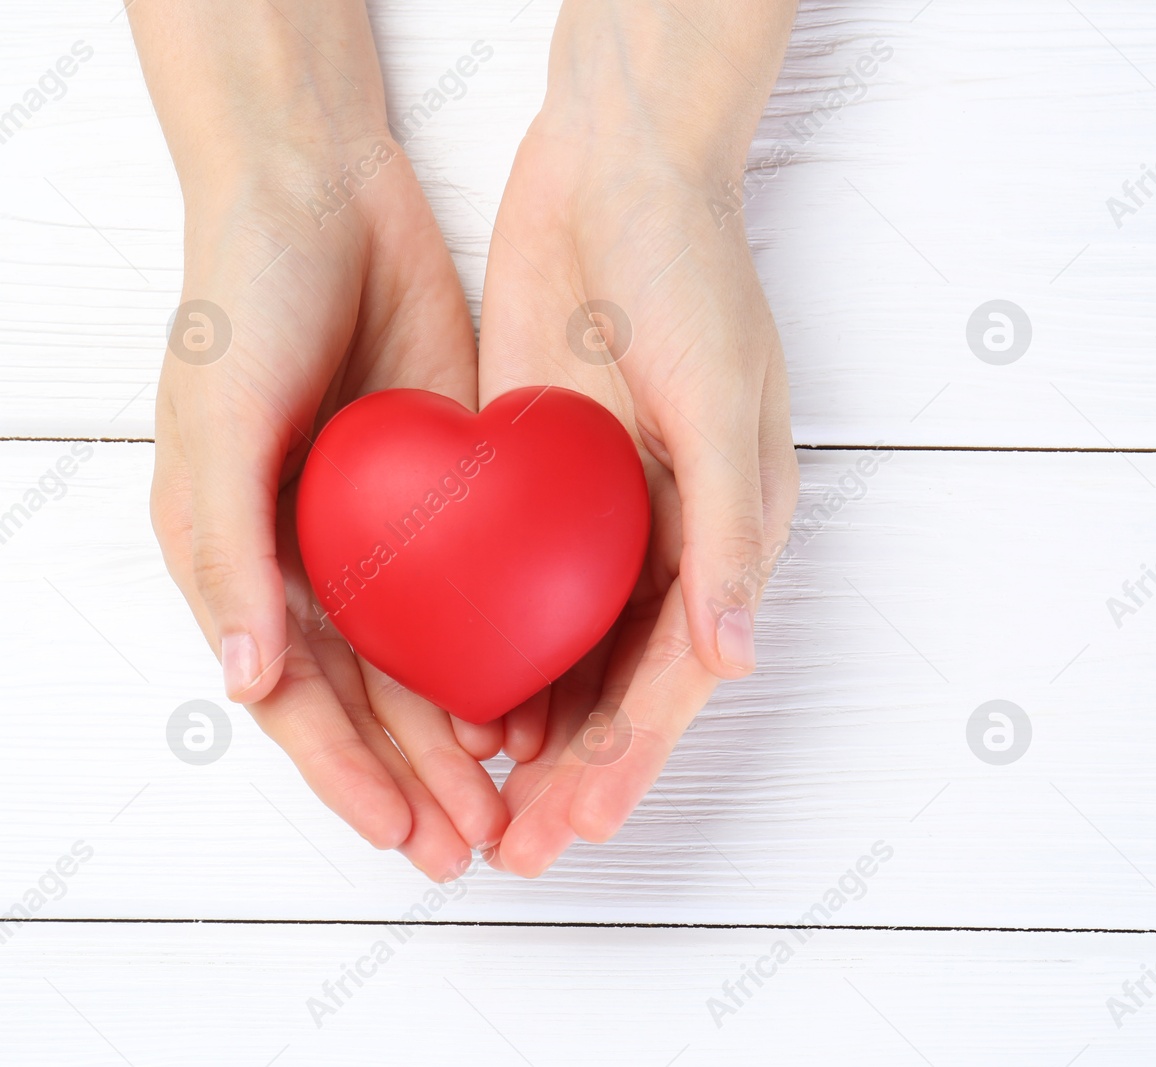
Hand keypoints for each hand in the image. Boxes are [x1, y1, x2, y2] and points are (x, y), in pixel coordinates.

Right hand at [134, 0, 505, 879]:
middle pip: (371, 701)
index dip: (348, 775)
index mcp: (240, 563)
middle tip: (478, 841)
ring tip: (517, 794)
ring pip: (431, 661)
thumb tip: (243, 680)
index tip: (405, 836)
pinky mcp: (448, 489)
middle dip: (420, 778)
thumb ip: (227, 553)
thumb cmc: (242, 303)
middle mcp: (311, 563)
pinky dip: (503, 646)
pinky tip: (543, 690)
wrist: (320, 192)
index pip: (297, 700)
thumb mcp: (219, 423)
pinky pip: (478, 590)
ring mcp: (384, 532)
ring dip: (468, 732)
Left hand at [475, 1, 799, 875]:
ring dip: (537, 733)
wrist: (616, 173)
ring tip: (487, 808)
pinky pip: (520, 593)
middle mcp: (673, 540)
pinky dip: (498, 655)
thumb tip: (734, 655)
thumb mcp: (722, 400)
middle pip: (622, 684)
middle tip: (520, 849)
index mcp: (733, 532)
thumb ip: (733, 531)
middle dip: (578, 773)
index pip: (679, 674)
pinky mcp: (543, 485)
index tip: (581, 826)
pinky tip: (461, 705)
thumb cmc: (693, 278)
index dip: (632, 757)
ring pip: (570, 654)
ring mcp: (604, 518)